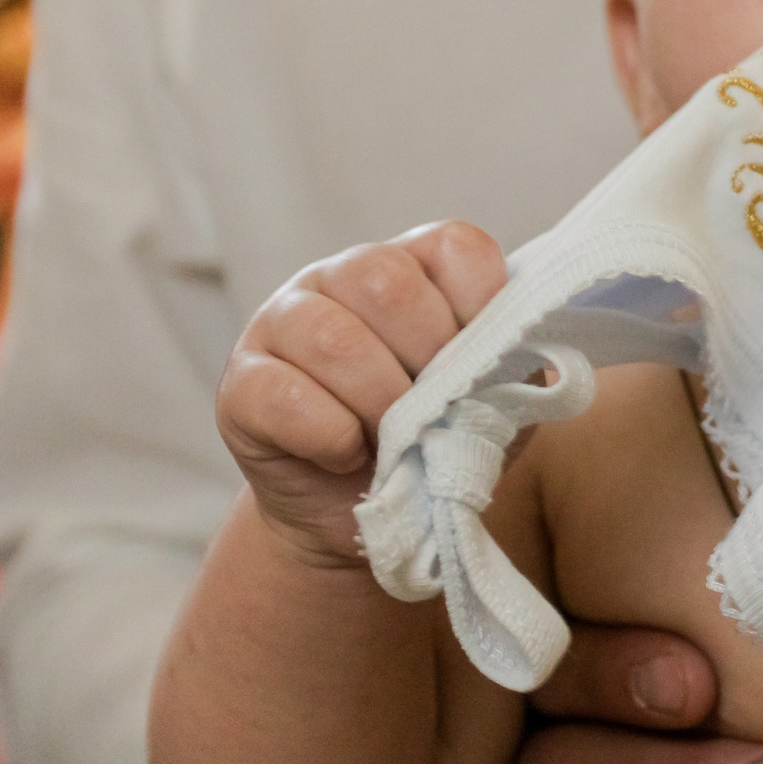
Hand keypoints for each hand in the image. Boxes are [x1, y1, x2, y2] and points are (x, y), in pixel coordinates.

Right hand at [217, 221, 507, 564]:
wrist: (365, 517)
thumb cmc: (436, 444)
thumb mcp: (491, 401)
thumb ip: (510, 363)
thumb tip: (523, 346)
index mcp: (411, 267)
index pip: (454, 246)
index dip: (481, 306)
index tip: (485, 364)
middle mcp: (341, 277)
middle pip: (385, 279)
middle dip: (427, 359)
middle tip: (434, 411)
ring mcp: (281, 322)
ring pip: (332, 337)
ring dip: (379, 403)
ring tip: (393, 441)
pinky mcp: (239, 384)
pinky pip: (282, 395)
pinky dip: (329, 436)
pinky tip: (345, 453)